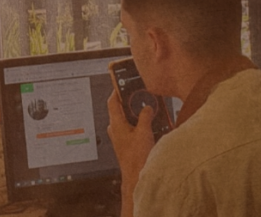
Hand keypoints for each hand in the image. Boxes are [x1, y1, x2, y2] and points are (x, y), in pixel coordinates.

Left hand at [107, 89, 155, 211]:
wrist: (135, 175)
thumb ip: (145, 116)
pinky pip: (130, 128)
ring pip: (125, 119)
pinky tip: (148, 125)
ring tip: (146, 110)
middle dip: (129, 102)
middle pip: (119, 109)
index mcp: (116, 124)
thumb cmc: (136, 157)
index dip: (116, 91)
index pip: (112, 102)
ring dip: (135, 114)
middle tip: (139, 95)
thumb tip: (147, 107)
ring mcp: (119, 137)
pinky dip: (137, 123)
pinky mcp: (125, 143)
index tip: (121, 83)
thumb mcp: (144, 132)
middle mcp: (115, 129)